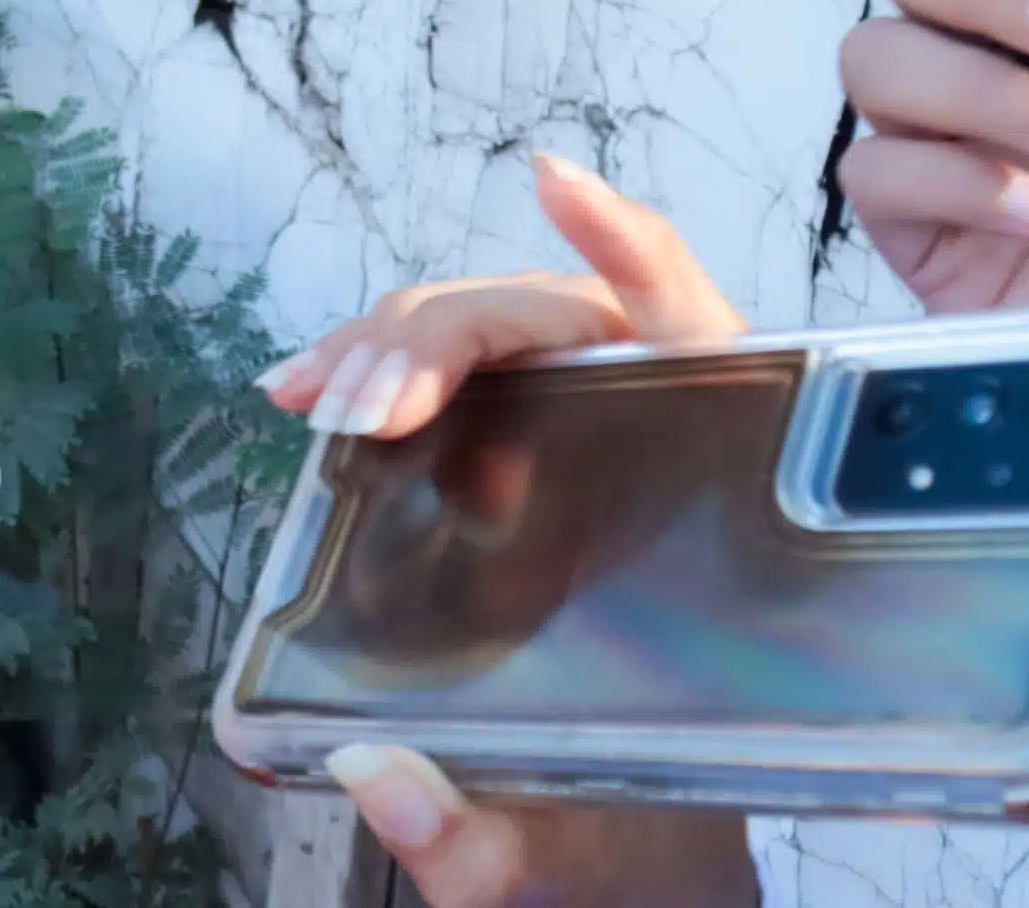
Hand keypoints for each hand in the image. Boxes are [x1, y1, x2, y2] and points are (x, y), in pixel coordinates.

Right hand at [261, 152, 743, 444]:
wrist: (780, 499)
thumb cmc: (750, 421)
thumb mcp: (707, 340)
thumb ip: (641, 255)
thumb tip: (549, 168)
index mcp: (576, 305)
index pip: (474, 318)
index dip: (418, 354)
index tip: (378, 417)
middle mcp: (534, 326)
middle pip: (425, 322)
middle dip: (370, 366)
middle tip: (337, 430)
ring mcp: (513, 367)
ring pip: (404, 343)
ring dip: (344, 366)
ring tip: (299, 401)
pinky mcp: (502, 410)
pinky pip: (413, 377)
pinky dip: (351, 377)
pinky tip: (300, 394)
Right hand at [263, 157, 755, 907]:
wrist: (635, 876)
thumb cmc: (625, 857)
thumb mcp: (561, 870)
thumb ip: (475, 842)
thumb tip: (369, 774)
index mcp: (715, 519)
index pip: (695, 335)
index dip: (628, 248)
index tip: (557, 189)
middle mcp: (660, 454)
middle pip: (549, 325)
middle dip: (439, 335)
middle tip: (359, 404)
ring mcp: (588, 451)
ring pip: (491, 336)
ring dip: (394, 342)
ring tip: (315, 394)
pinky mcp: (526, 468)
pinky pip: (465, 378)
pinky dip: (380, 365)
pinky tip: (314, 391)